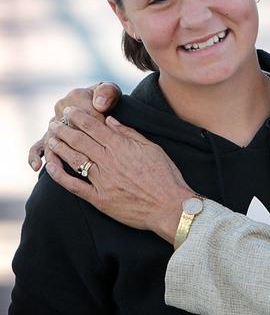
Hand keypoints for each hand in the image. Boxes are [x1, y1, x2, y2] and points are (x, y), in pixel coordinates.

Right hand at [28, 82, 121, 171]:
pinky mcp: (49, 136)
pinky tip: (37, 167)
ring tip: (56, 167)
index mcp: (77, 96)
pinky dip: (35, 156)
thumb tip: (100, 104)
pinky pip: (38, 146)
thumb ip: (107, 93)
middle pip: (68, 130)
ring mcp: (54, 123)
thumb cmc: (107, 99)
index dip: (98, 128)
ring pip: (52, 140)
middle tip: (90, 158)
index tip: (108, 138)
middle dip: (79, 145)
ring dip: (53, 154)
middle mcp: (61, 108)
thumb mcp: (111, 92)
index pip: (87, 115)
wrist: (100, 105)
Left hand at [44, 106, 193, 243]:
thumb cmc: (165, 176)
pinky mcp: (99, 199)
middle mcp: (109, 161)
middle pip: (80, 141)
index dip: (79, 118)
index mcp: (122, 147)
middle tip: (54, 123)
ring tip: (51, 139)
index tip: (70, 111)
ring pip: (75, 160)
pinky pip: (74, 186)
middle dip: (64, 130)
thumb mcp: (152, 148)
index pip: (94, 127)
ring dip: (60, 148)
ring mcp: (102, 181)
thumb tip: (110, 120)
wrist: (169, 206)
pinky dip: (60, 176)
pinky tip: (51, 167)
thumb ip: (129, 133)